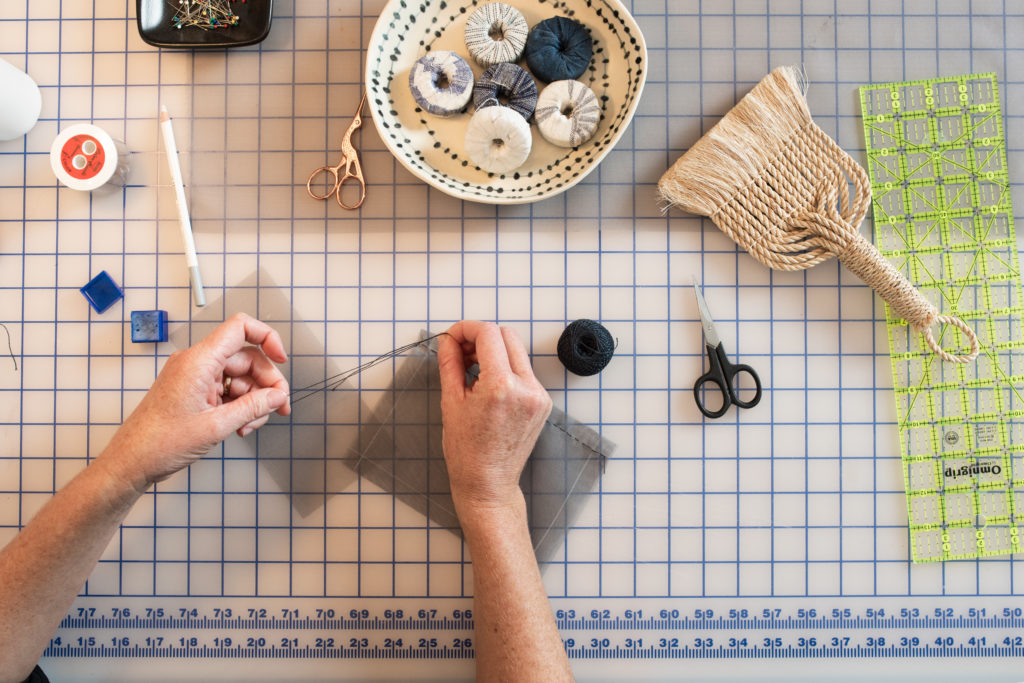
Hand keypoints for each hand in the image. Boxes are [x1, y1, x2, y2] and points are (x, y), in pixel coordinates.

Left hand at [100, 313, 290, 492]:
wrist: (132, 462)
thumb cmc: (160, 442)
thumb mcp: (217, 426)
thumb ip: (253, 407)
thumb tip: (278, 396)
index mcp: (199, 361)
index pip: (240, 328)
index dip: (267, 338)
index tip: (282, 360)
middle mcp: (196, 363)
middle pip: (246, 359)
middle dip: (266, 383)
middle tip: (279, 407)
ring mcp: (195, 376)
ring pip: (240, 378)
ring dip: (253, 401)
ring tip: (250, 425)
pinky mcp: (194, 390)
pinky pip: (227, 390)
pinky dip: (239, 406)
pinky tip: (239, 425)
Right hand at [438, 321, 551, 512]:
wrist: (488, 483)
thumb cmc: (467, 452)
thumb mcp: (451, 402)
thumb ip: (450, 363)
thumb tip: (448, 341)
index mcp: (501, 386)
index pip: (488, 334)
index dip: (467, 329)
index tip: (453, 337)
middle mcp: (526, 388)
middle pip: (507, 335)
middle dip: (481, 337)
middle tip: (461, 352)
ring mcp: (538, 395)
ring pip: (517, 352)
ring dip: (494, 352)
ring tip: (471, 371)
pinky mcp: (543, 403)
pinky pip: (524, 371)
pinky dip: (505, 369)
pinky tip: (487, 386)